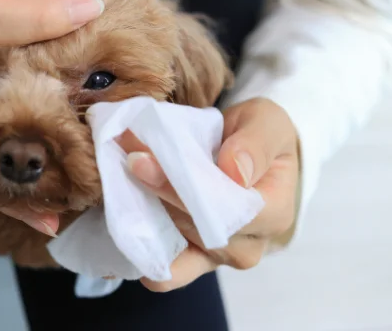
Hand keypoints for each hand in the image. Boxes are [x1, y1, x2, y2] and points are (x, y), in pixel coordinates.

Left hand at [117, 97, 299, 291]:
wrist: (250, 153)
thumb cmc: (261, 136)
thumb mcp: (267, 123)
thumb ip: (256, 143)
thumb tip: (234, 171)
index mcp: (273, 213)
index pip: (223, 211)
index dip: (177, 189)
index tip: (141, 161)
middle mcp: (246, 246)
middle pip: (192, 229)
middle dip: (153, 193)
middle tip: (121, 156)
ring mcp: (217, 257)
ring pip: (174, 251)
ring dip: (142, 216)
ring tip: (118, 178)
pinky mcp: (192, 258)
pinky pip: (166, 268)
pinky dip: (142, 246)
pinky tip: (123, 219)